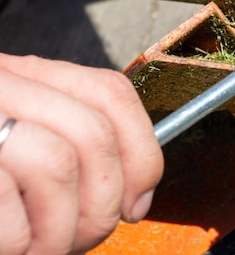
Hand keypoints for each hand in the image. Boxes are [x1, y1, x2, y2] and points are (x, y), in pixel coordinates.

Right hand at [0, 53, 162, 253]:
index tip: (138, 201)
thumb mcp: (20, 137)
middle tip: (85, 237)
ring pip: (59, 165)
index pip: (111, 93)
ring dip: (63, 229)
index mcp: (27, 77)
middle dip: (105, 201)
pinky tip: (13, 246)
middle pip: (95, 133)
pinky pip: (8, 209)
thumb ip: (75, 148)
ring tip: (44, 247)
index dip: (142, 151)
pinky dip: (21, 243)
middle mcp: (4, 84)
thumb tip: (136, 200)